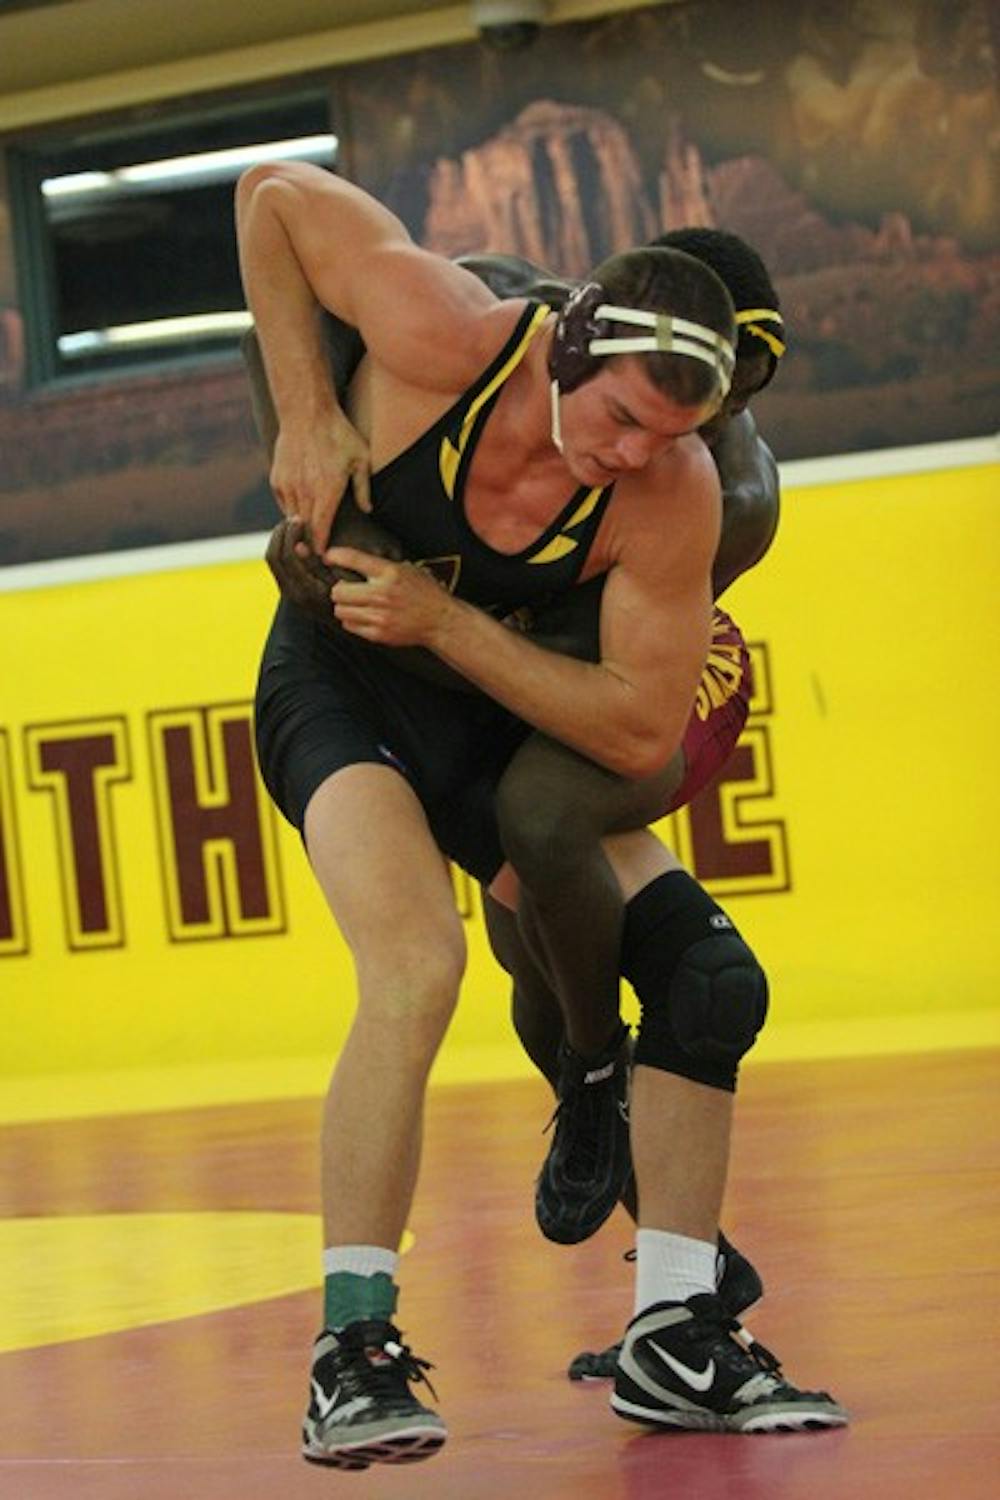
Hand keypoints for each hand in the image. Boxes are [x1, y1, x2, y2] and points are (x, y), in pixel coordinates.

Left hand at [266, 518, 343, 626]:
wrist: (351, 618)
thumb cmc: (355, 595)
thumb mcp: (343, 579)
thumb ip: (320, 564)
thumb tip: (299, 546)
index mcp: (306, 590)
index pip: (287, 557)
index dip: (291, 534)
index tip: (300, 518)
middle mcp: (293, 594)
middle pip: (274, 558)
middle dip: (280, 534)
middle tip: (291, 518)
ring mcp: (289, 593)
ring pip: (273, 561)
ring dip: (279, 539)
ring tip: (291, 524)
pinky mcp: (290, 590)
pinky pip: (277, 565)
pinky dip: (281, 547)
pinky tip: (294, 536)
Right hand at [270, 406, 371, 552]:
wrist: (306, 412)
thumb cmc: (338, 434)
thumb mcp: (361, 459)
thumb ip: (363, 488)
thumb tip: (368, 511)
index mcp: (327, 492)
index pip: (321, 531)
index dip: (321, 548)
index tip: (325, 558)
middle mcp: (305, 492)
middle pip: (305, 530)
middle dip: (310, 544)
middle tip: (316, 556)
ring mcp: (288, 486)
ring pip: (292, 519)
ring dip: (300, 529)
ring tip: (308, 538)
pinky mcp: (277, 479)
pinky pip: (283, 504)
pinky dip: (291, 511)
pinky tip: (301, 511)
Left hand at [326, 547, 455, 647]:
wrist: (439, 620)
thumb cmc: (424, 592)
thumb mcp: (407, 569)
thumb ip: (381, 566)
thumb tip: (350, 561)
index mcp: (390, 572)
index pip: (353, 559)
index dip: (335, 556)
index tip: (328, 557)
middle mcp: (382, 593)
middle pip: (338, 591)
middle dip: (339, 590)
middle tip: (345, 590)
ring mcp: (379, 615)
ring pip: (340, 610)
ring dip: (344, 607)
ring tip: (354, 605)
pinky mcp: (378, 633)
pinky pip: (349, 626)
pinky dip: (352, 621)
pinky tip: (362, 617)